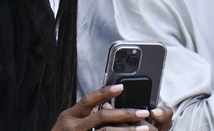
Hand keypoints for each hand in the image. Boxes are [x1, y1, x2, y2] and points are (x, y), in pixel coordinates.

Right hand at [51, 84, 169, 129]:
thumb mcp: (69, 122)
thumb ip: (85, 114)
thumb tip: (107, 105)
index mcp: (69, 116)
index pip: (88, 100)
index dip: (104, 93)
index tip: (121, 88)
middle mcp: (74, 127)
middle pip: (102, 117)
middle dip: (124, 114)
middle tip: (142, 112)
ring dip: (127, 130)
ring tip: (144, 128)